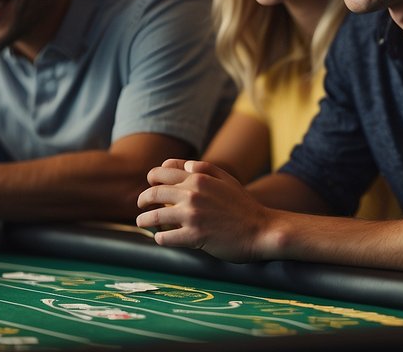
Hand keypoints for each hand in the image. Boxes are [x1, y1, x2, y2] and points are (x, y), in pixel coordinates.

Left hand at [135, 158, 271, 262]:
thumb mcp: (228, 180)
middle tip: (141, 206)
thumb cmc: (244, 205)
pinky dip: (160, 238)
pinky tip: (162, 237)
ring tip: (143, 223)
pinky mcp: (194, 236)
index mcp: (199, 177)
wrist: (261, 230)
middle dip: (142, 200)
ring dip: (144, 220)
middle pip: (153, 193)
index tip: (152, 185)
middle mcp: (193, 194)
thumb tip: (185, 164)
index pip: (163, 171)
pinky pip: (165, 237)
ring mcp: (192, 215)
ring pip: (153, 217)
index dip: (152, 178)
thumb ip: (206, 168)